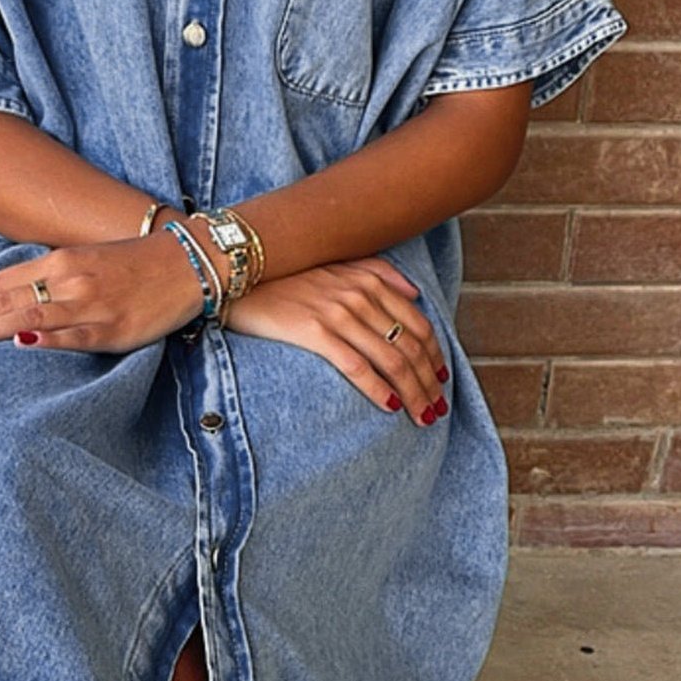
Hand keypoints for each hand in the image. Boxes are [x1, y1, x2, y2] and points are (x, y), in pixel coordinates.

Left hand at [0, 221, 218, 352]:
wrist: (188, 263)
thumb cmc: (131, 265)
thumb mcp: (82, 261)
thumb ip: (44, 278)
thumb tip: (2, 299)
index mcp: (58, 262)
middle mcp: (69, 279)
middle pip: (6, 299)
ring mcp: (91, 304)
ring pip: (31, 315)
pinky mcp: (114, 327)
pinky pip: (76, 335)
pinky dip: (48, 337)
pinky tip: (22, 342)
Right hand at [223, 255, 449, 427]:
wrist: (239, 277)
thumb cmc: (287, 277)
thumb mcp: (336, 265)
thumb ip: (377, 273)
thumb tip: (414, 294)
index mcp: (369, 280)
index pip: (418, 324)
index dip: (435, 356)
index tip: (442, 380)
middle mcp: (359, 295)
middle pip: (409, 346)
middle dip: (429, 382)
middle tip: (436, 409)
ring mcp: (337, 313)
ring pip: (390, 359)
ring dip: (412, 392)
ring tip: (421, 416)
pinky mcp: (314, 331)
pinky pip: (356, 366)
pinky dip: (378, 389)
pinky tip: (390, 407)